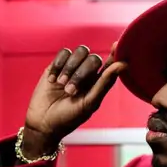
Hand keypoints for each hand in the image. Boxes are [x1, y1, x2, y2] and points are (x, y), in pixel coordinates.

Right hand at [23, 43, 126, 157]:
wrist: (43, 122)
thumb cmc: (68, 118)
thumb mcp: (89, 103)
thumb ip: (105, 83)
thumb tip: (122, 65)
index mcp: (98, 84)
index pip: (110, 65)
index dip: (114, 54)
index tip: (115, 45)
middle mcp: (87, 74)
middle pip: (93, 58)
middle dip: (81, 73)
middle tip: (69, 91)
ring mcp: (72, 68)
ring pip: (79, 52)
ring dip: (70, 68)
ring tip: (61, 85)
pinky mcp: (57, 65)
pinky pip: (63, 53)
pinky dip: (58, 65)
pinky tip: (52, 80)